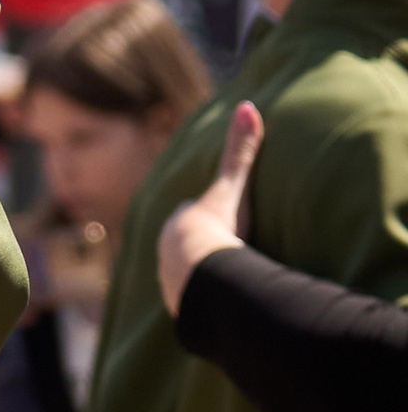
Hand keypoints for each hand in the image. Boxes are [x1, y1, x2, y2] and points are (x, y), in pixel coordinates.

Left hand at [158, 101, 261, 316]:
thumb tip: (247, 105)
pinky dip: (203, 298)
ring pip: (184, 273)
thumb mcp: (230, 188)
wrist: (203, 277)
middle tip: (221, 248)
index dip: (205, 215)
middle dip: (197, 245)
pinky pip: (192, 300)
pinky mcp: (181, 306)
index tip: (218, 218)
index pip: (189, 214)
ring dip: (199, 273)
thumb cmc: (216, 228)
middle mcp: (164, 252)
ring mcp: (170, 281)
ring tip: (220, 277)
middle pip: (183, 245)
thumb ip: (239, 151)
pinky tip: (215, 301)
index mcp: (175, 225)